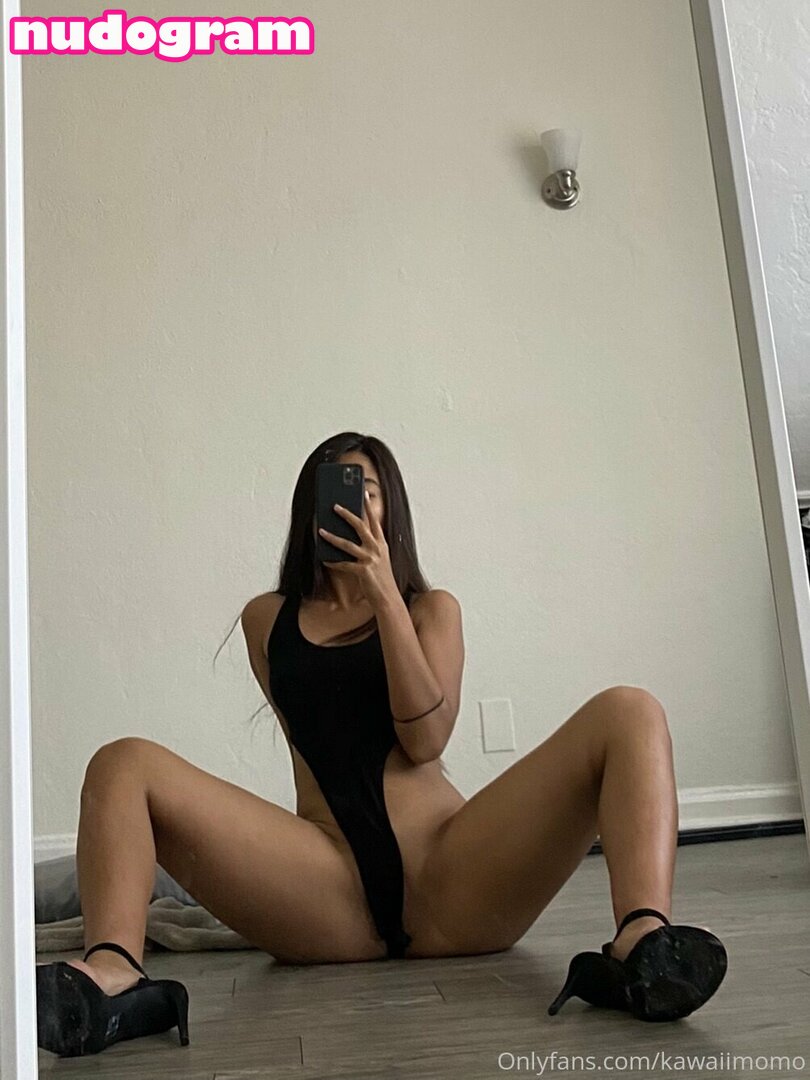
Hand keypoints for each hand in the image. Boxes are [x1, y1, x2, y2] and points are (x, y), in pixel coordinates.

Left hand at [318, 492, 397, 607]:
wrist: (388, 598)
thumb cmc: (381, 579)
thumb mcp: (379, 560)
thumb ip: (369, 547)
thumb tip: (349, 536)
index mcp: (382, 544)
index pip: (375, 521)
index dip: (369, 507)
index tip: (363, 494)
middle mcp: (377, 549)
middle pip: (360, 526)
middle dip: (347, 514)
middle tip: (335, 506)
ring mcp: (371, 559)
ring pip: (347, 543)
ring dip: (332, 536)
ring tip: (321, 530)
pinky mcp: (363, 570)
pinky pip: (343, 564)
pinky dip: (333, 562)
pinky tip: (324, 559)